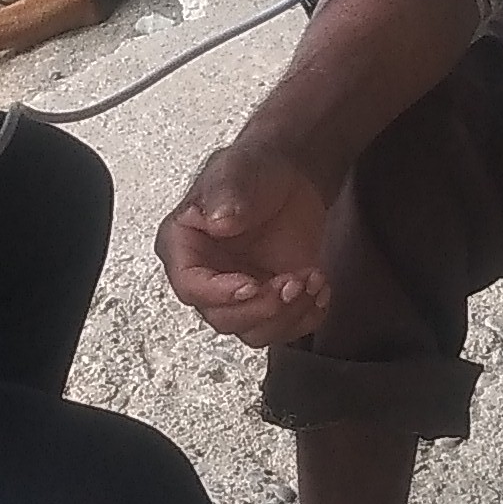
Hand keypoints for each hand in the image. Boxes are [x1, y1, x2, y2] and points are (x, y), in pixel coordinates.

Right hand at [156, 140, 337, 347]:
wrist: (289, 178)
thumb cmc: (253, 172)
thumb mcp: (236, 172)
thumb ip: (225, 194)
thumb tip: (219, 220)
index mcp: (183, 247)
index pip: (190, 286)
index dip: (219, 293)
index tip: (251, 284)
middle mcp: (208, 277)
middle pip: (224, 318)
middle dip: (263, 306)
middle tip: (290, 280)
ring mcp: (240, 293)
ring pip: (256, 331)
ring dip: (289, 313)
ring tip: (310, 278)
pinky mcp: (270, 301)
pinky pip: (286, 328)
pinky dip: (308, 315)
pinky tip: (319, 285)